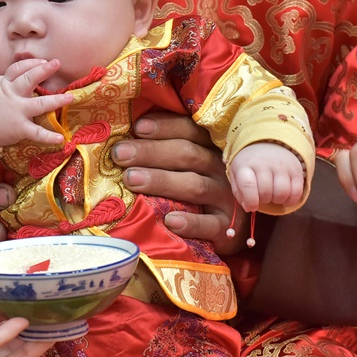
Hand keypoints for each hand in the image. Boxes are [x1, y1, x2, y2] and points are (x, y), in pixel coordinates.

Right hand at [0, 59, 72, 147]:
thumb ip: (11, 79)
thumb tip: (29, 69)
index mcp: (5, 83)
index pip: (18, 69)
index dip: (32, 63)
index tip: (45, 61)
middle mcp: (12, 95)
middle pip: (28, 80)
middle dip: (43, 71)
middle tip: (56, 63)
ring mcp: (17, 112)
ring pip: (39, 104)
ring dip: (56, 101)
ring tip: (70, 97)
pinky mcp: (19, 128)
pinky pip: (36, 132)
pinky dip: (48, 137)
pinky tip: (61, 138)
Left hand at [111, 111, 245, 253]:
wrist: (236, 227)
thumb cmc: (201, 188)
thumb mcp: (191, 165)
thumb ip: (167, 150)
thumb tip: (126, 141)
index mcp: (213, 148)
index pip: (191, 131)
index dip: (165, 127)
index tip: (137, 128)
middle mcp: (222, 169)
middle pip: (189, 155)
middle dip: (151, 152)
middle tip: (120, 154)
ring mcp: (226, 199)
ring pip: (195, 186)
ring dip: (162, 181)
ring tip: (132, 179)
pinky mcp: (227, 229)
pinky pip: (210, 225)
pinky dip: (191, 223)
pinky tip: (169, 220)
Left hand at [228, 142, 304, 211]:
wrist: (269, 143)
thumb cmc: (250, 164)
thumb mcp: (237, 174)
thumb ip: (239, 192)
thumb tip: (249, 207)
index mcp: (245, 165)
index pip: (248, 185)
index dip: (251, 200)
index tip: (252, 207)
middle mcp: (264, 163)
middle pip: (266, 192)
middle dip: (263, 200)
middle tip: (262, 196)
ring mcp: (282, 166)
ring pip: (282, 193)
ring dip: (277, 200)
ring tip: (273, 195)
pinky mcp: (296, 170)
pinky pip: (297, 192)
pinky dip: (291, 200)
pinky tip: (285, 197)